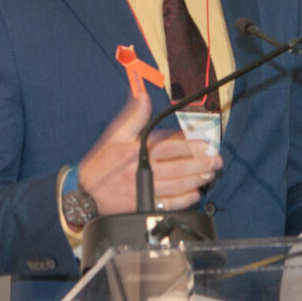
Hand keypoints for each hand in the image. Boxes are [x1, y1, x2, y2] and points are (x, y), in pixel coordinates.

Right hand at [77, 95, 221, 214]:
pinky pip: (168, 204)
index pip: (170, 146)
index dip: (191, 144)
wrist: (84, 194)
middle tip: (216, 160)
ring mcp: (145, 190)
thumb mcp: (115, 135)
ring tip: (210, 174)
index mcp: (139, 151)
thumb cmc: (102, 162)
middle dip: (201, 163)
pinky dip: (184, 200)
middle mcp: (144, 171)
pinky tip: (195, 194)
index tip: (206, 143)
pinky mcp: (143, 206)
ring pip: (177, 185)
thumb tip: (142, 93)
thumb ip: (133, 116)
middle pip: (178, 167)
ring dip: (196, 179)